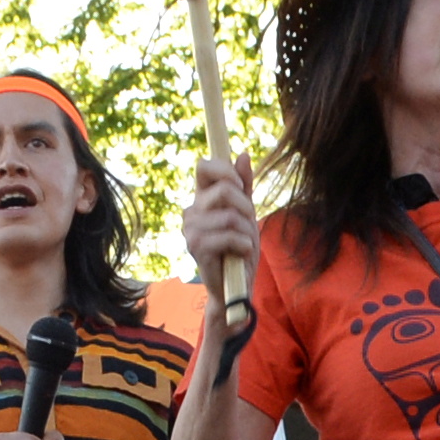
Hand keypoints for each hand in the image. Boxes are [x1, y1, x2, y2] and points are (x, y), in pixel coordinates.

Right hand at [179, 153, 257, 288]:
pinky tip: (241, 253)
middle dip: (246, 207)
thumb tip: (243, 155)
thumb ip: (244, 186)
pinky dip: (244, 244)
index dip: (226, 171)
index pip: (205, 167)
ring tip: (244, 244)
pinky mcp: (196, 246)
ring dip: (246, 231)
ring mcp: (191, 229)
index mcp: (201, 199)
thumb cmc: (239, 248)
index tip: (241, 187)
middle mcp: (191, 211)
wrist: (234, 284)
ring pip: (230, 216)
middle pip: (225, 189)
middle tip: (248, 224)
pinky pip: (229, 235)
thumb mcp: (246, 213)